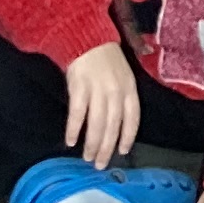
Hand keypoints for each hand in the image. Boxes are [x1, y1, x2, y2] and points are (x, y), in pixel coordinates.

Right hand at [59, 43, 140, 162]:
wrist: (86, 37)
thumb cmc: (105, 58)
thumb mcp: (123, 75)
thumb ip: (123, 96)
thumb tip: (118, 123)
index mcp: (129, 88)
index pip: (132, 118)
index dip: (127, 137)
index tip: (122, 151)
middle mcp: (116, 91)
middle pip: (113, 126)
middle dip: (107, 148)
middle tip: (101, 164)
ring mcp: (98, 89)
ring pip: (97, 124)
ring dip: (92, 144)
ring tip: (88, 158)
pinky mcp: (80, 87)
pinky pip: (77, 114)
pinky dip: (74, 129)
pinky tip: (71, 141)